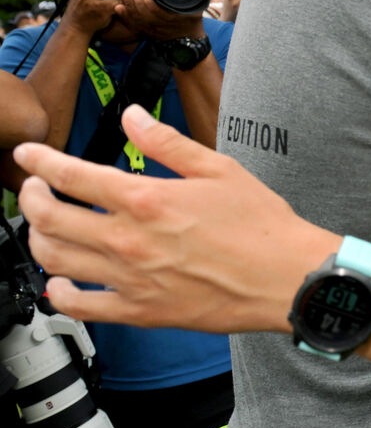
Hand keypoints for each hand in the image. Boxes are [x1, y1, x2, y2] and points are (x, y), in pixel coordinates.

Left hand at [14, 106, 335, 332]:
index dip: (40, 162)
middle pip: (50, 218)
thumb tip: (132, 116)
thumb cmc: (261, 224)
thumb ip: (167, 142)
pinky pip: (80, 307)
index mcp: (148, 199)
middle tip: (31, 187)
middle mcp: (129, 240)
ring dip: (36, 239)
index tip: (27, 155)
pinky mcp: (140, 311)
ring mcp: (130, 279)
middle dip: (29, 197)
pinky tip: (59, 281)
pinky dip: (58, 293)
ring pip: (55, 260)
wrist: (285, 277)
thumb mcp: (218, 169)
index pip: (72, 175)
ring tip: (42, 227)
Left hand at [116, 0, 205, 41]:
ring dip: (129, 5)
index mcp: (175, 20)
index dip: (154, 7)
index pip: (163, 15)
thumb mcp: (196, 11)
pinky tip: (119, 7)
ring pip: (137, 19)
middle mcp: (162, 26)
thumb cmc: (191, 24)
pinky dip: (125, 16)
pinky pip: (132, 25)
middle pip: (146, 16)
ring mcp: (152, 30)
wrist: (188, 42)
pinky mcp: (145, 32)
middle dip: (137, 2)